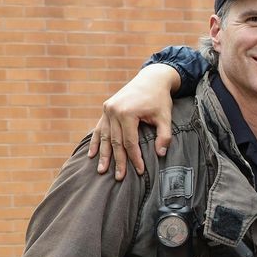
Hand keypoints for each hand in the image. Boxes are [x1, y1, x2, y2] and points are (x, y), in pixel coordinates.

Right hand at [87, 63, 180, 179]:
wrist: (151, 79)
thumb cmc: (159, 99)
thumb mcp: (165, 117)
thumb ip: (164, 136)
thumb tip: (160, 154)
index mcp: (127, 113)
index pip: (130, 142)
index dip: (135, 158)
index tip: (140, 171)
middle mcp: (113, 111)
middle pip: (115, 142)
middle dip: (118, 161)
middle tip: (119, 178)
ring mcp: (107, 110)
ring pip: (104, 137)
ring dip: (103, 154)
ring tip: (101, 170)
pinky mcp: (106, 109)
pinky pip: (98, 128)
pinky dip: (95, 141)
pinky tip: (91, 154)